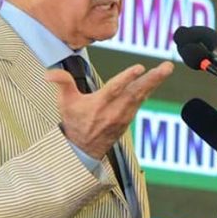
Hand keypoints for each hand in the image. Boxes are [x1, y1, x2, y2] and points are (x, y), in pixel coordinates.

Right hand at [45, 60, 174, 159]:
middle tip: (166, 68)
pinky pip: (140, 102)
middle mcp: (114, 111)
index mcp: (98, 105)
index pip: (115, 90)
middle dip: (152, 79)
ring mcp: (123, 116)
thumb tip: (50, 73)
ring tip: (166, 69)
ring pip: (141, 96)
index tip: (139, 68)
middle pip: (136, 93)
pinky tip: (157, 81)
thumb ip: (62, 84)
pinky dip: (149, 91)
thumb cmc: (75, 123)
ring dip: (155, 83)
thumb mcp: (65, 103)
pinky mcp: (128, 119)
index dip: (127, 78)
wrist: (83, 149)